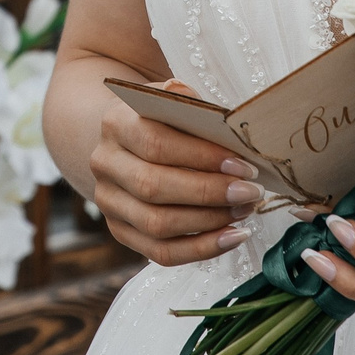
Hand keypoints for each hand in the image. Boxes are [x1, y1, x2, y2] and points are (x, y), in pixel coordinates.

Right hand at [89, 79, 263, 266]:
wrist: (129, 143)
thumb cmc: (164, 121)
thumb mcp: (174, 102)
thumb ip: (193, 107)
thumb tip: (225, 123)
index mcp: (116, 124)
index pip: (155, 144)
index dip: (202, 157)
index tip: (243, 166)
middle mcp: (105, 164)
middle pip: (153, 187)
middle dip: (209, 193)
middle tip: (250, 192)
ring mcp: (109, 202)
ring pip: (157, 224)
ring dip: (209, 221)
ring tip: (244, 210)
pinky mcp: (121, 231)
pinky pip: (161, 253)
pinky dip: (202, 249)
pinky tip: (233, 236)